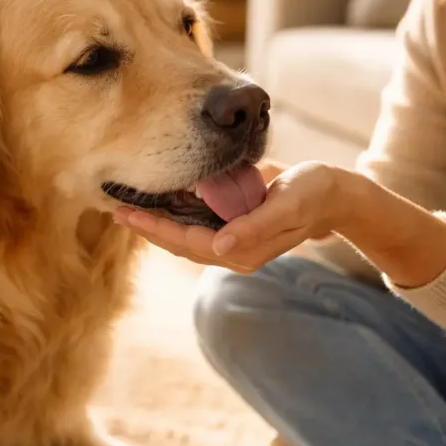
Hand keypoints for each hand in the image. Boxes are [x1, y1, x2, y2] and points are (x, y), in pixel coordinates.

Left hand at [114, 160, 347, 273]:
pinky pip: (195, 224)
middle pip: (179, 243)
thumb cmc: (312, 195)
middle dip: (147, 228)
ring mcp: (232, 239)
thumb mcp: (287, 207)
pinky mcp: (232, 225)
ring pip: (183, 236)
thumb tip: (218, 249)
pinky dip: (173, 213)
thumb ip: (254, 228)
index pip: (187, 243)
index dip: (155, 230)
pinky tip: (157, 199)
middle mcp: (232, 250)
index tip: (126, 215)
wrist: (332, 195)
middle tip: (113, 210)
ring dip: (156, 222)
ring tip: (127, 207)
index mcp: (243, 251)